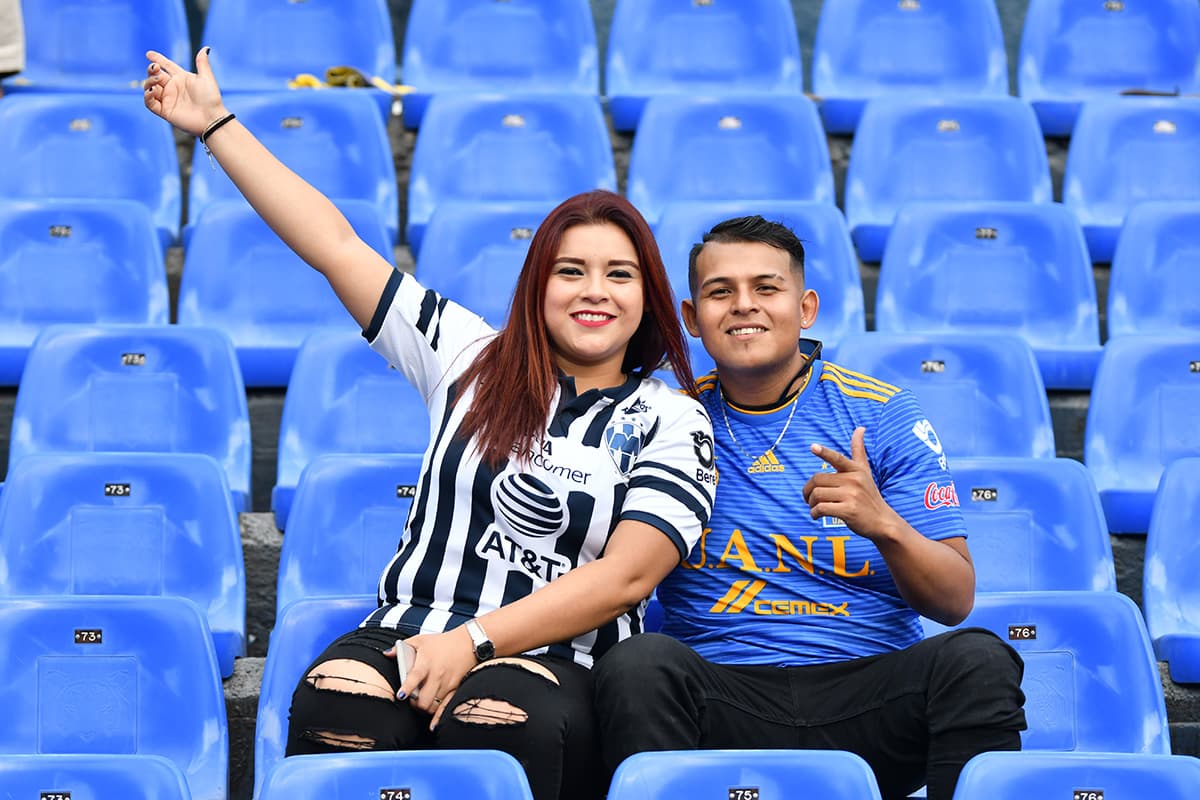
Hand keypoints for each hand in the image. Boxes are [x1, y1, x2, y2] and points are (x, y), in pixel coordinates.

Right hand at [143, 48, 226, 136]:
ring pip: (150, 88)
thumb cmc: (211, 98)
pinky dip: (147, 96)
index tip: (149, 54)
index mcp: (181, 78)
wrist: (212, 118)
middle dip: (152, 70)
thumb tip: (206, 48)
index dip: (157, 59)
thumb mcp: (206, 78)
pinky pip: (150, 103)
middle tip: (155, 68)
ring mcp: (168, 99)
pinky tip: (152, 91)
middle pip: (155, 75)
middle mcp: (173, 88)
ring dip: (149, 82)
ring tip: (157, 81)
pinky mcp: (165, 111)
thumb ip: (202, 63)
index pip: (166, 66)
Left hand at [387, 625, 475, 729]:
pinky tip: (432, 725)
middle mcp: (437, 675)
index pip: (415, 677)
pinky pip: (446, 708)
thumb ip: (402, 647)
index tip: (400, 696)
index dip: (407, 688)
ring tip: (421, 703)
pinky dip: (438, 718)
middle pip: (424, 699)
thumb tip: (387, 654)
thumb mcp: (421, 640)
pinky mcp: (455, 689)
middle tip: (411, 700)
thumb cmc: (443, 642)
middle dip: (414, 703)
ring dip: (424, 708)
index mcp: (426, 662)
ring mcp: (447, 684)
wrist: (468, 642)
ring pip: (433, 706)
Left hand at [802, 426, 898, 541]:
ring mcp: (852, 496)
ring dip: (810, 503)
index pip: (838, 458)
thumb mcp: (865, 471)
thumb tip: (860, 427)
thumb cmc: (869, 495)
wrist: (882, 522)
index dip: (824, 453)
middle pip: (817, 480)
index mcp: (856, 470)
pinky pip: (821, 508)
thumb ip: (858, 450)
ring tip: (814, 507)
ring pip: (817, 494)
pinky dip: (814, 513)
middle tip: (808, 498)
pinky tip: (816, 515)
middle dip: (808, 490)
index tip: (813, 447)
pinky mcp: (849, 511)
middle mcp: (854, 480)